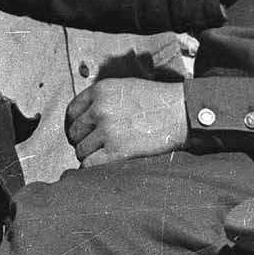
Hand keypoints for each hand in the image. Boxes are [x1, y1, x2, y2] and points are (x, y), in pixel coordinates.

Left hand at [66, 77, 187, 164]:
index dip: (77, 123)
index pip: (72, 111)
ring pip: (81, 150)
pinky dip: (93, 167)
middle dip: (83, 140)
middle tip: (96, 145)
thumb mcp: (125, 88)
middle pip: (75, 132)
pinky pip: (90, 164)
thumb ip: (102, 98)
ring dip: (89, 155)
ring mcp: (108, 130)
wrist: (181, 112)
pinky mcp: (117, 150)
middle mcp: (100, 109)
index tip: (84, 131)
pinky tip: (103, 164)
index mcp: (100, 91)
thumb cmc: (156, 101)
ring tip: (103, 154)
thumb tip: (85, 116)